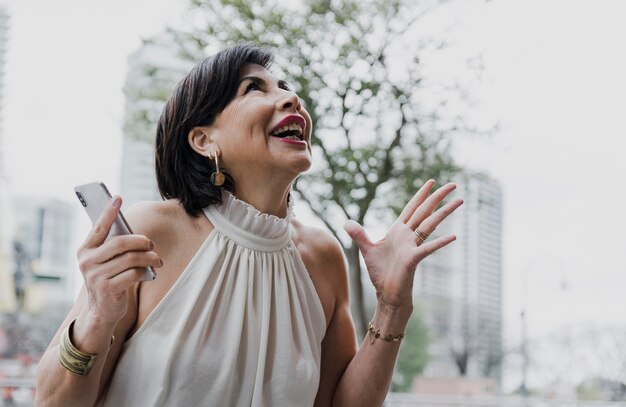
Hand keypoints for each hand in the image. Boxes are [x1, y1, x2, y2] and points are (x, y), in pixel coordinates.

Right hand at [76, 196, 161, 325]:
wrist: (101, 311)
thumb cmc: (108, 278)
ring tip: (157, 260)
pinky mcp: (107, 289)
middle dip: (141, 241)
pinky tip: (149, 272)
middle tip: (151, 244)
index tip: (117, 198)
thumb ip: (113, 246)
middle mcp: (87, 261)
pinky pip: (133, 274)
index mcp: (85, 250)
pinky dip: (145, 272)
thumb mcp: (105, 261)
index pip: (98, 227)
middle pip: (120, 243)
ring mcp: (95, 276)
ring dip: (148, 258)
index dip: (108, 212)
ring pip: (130, 259)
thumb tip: (133, 231)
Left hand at [344, 180, 462, 310]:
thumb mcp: (367, 250)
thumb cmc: (380, 273)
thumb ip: (358, 235)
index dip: (421, 194)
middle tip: (453, 184)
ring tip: (459, 201)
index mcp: (398, 231)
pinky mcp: (412, 260)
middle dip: (437, 197)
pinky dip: (439, 243)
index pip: (412, 208)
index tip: (431, 181)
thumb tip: (345, 223)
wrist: (386, 294)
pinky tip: (453, 236)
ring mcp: (412, 247)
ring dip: (444, 213)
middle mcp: (408, 236)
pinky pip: (427, 249)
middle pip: (425, 211)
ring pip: (430, 225)